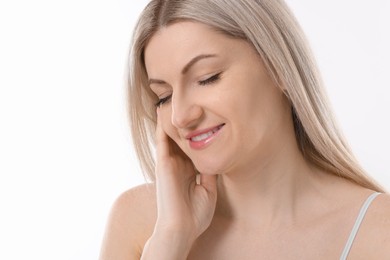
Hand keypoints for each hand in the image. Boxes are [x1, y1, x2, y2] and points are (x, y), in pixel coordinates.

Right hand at [153, 108, 217, 241]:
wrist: (181, 228)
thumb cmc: (194, 215)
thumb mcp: (208, 191)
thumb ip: (209, 174)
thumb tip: (215, 160)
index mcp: (189, 171)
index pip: (193, 146)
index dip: (198, 132)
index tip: (206, 118)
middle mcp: (178, 164)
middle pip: (182, 137)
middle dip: (186, 122)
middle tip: (192, 102)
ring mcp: (169, 162)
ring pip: (171, 135)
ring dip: (173, 119)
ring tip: (176, 100)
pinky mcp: (163, 162)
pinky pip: (162, 139)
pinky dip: (163, 125)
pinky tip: (165, 111)